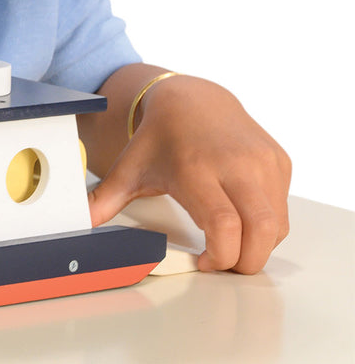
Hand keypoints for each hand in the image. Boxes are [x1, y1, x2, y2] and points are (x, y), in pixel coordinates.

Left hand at [87, 74, 290, 272]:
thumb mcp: (130, 167)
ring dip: (258, 245)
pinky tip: (242, 218)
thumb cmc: (161, 137)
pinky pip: (282, 208)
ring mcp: (263, 161)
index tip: (205, 263)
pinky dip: (267, 225)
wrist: (193, 99)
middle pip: (261, 230)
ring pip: (277, 224)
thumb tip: (81, 224)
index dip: (221, 254)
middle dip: (247, 261)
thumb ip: (106, 200)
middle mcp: (236, 163)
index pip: (223, 223)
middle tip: (225, 264)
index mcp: (196, 167)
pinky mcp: (279, 162)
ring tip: (231, 242)